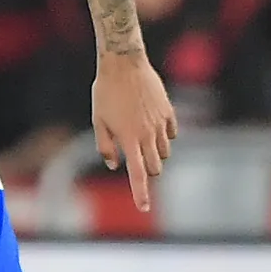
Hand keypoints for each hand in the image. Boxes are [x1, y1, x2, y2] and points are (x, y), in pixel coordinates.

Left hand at [93, 49, 177, 211]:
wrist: (123, 63)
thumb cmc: (105, 92)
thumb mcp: (98, 121)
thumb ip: (105, 146)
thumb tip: (115, 165)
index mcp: (129, 139)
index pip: (137, 174)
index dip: (140, 193)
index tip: (143, 208)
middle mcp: (148, 134)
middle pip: (156, 167)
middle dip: (148, 169)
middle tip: (136, 157)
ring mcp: (161, 123)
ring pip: (165, 152)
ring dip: (156, 153)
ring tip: (141, 136)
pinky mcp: (169, 112)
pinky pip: (172, 133)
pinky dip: (165, 136)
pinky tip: (153, 125)